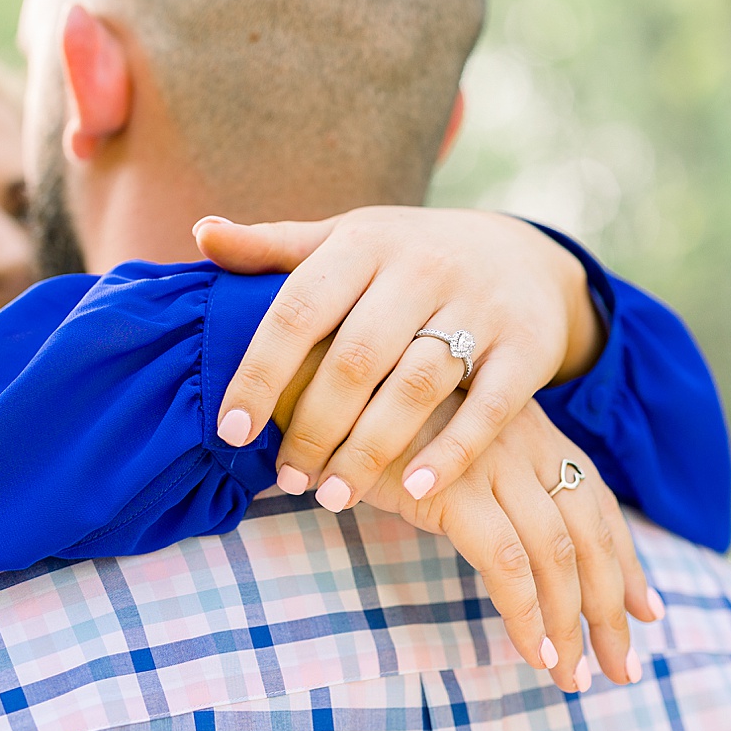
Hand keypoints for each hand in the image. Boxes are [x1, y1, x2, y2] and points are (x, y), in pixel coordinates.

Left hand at [198, 207, 605, 509]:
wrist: (522, 254)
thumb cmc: (407, 258)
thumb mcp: (346, 240)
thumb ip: (274, 247)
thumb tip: (203, 234)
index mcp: (365, 242)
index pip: (298, 310)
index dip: (260, 373)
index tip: (232, 430)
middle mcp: (423, 267)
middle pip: (355, 358)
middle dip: (314, 427)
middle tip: (288, 478)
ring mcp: (479, 305)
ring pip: (417, 386)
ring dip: (370, 449)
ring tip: (332, 495)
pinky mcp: (527, 345)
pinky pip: (489, 407)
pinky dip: (452, 452)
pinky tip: (413, 490)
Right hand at [344, 395, 660, 690]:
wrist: (318, 375)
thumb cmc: (371, 414)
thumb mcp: (443, 440)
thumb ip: (480, 476)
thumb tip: (505, 536)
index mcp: (528, 428)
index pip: (595, 501)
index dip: (627, 560)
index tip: (647, 610)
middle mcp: (523, 441)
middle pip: (590, 534)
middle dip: (613, 607)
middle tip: (622, 667)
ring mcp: (492, 462)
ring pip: (557, 556)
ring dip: (571, 624)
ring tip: (573, 678)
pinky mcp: (455, 489)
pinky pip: (507, 564)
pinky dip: (526, 613)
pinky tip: (533, 654)